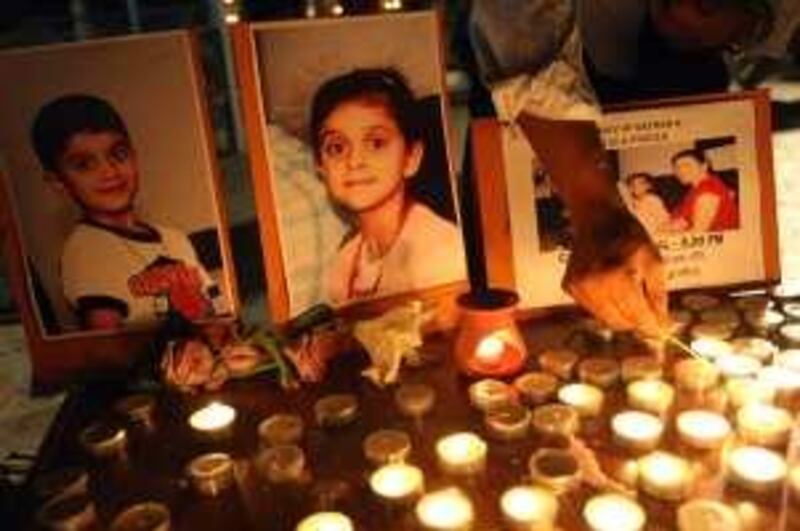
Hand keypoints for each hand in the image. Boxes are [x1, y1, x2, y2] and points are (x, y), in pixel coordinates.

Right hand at [562, 207, 668, 339]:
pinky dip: (605, 304)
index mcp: (619, 278)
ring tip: (627, 291)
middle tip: (647, 309)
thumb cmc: (628, 236)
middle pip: (621, 323)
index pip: (638, 317)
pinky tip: (610, 285)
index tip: (662, 332)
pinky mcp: (569, 287)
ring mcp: (579, 288)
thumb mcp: (654, 262)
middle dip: (637, 320)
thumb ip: (658, 297)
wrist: (597, 218)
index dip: (652, 328)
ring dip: (620, 313)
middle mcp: (595, 286)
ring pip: (605, 319)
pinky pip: (592, 309)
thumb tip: (662, 326)